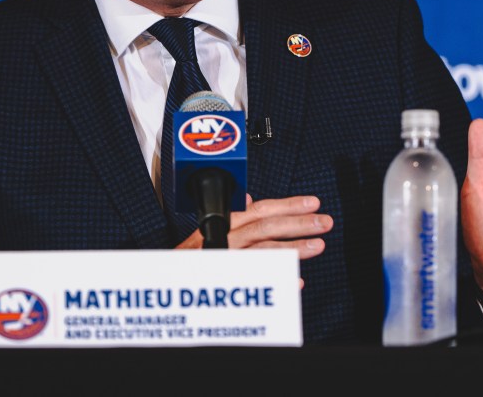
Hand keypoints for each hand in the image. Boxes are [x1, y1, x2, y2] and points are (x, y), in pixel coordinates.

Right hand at [175, 194, 332, 285]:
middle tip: (324, 222)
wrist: (158, 284)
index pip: (259, 210)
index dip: (287, 205)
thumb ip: (231, 218)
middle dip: (297, 223)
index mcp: (221, 224)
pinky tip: (295, 281)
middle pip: (264, 226)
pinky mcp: (219, 280)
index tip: (312, 203)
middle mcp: (221, 238)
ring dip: (292, 248)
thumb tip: (250, 199)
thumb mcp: (205, 233)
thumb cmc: (183, 260)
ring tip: (318, 246)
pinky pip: (253, 281)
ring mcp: (221, 259)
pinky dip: (275, 280)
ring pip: (261, 250)